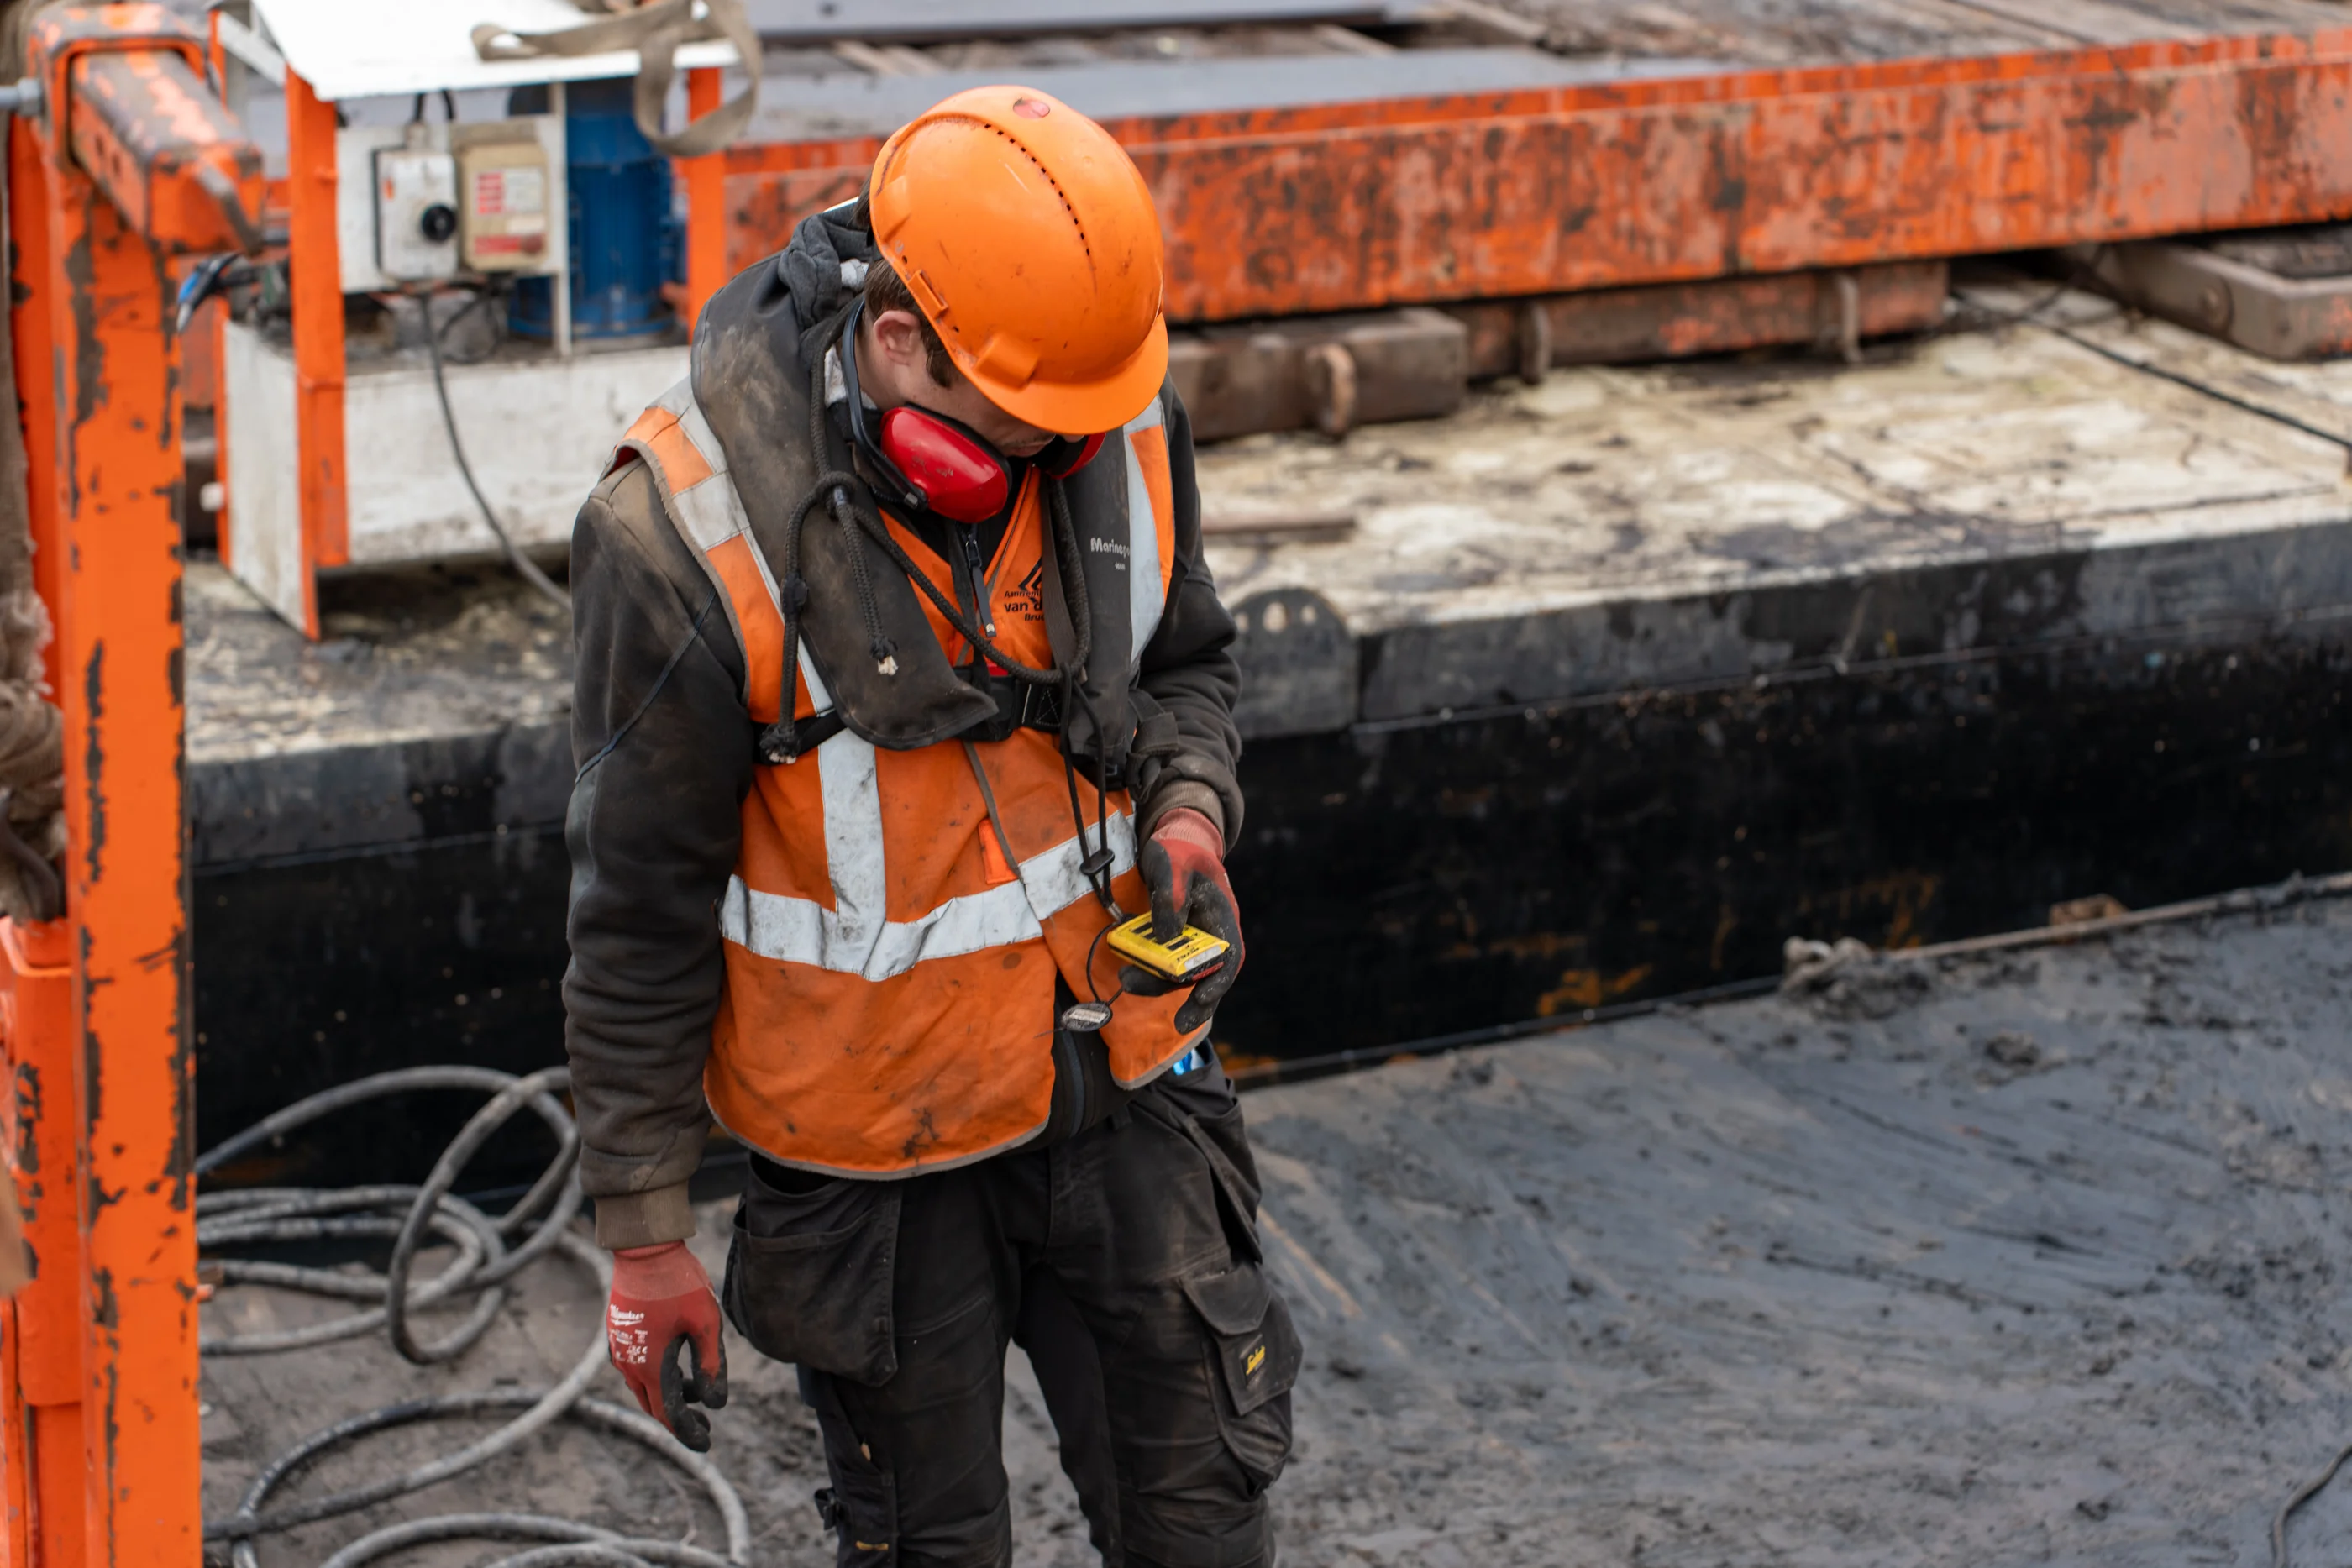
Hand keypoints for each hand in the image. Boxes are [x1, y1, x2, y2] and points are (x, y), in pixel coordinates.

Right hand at [606, 1241, 727, 1450]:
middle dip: (681, 1418)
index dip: (689, 1432)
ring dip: (670, 1395)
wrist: (644, 1250)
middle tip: (706, 1424)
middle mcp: (629, 1364)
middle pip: (655, 1405)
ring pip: (644, 1387)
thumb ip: (711, 1365)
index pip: (669, 1414)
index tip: (707, 1443)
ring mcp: (620, 1349)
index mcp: (651, 1366)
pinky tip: (677, 1367)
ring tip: (698, 1390)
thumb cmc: (679, 1283)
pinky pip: (637, 1369)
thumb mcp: (705, 1324)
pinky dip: (658, 1377)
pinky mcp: (619, 1335)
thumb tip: (716, 1404)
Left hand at [1120, 807, 1243, 1033]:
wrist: (1173, 844)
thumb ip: (1170, 899)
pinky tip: (1131, 973)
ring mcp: (1191, 939)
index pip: (1228, 955)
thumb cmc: (1178, 852)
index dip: (1219, 980)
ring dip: (1159, 983)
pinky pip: (1164, 963)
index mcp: (1222, 915)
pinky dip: (1150, 971)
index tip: (1203, 996)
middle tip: (1179, 1025)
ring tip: (1128, 981)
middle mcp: (1210, 934)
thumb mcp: (1172, 867)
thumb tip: (1164, 939)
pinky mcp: (1172, 940)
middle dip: (1193, 999)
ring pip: (1182, 972)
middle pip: (1206, 973)